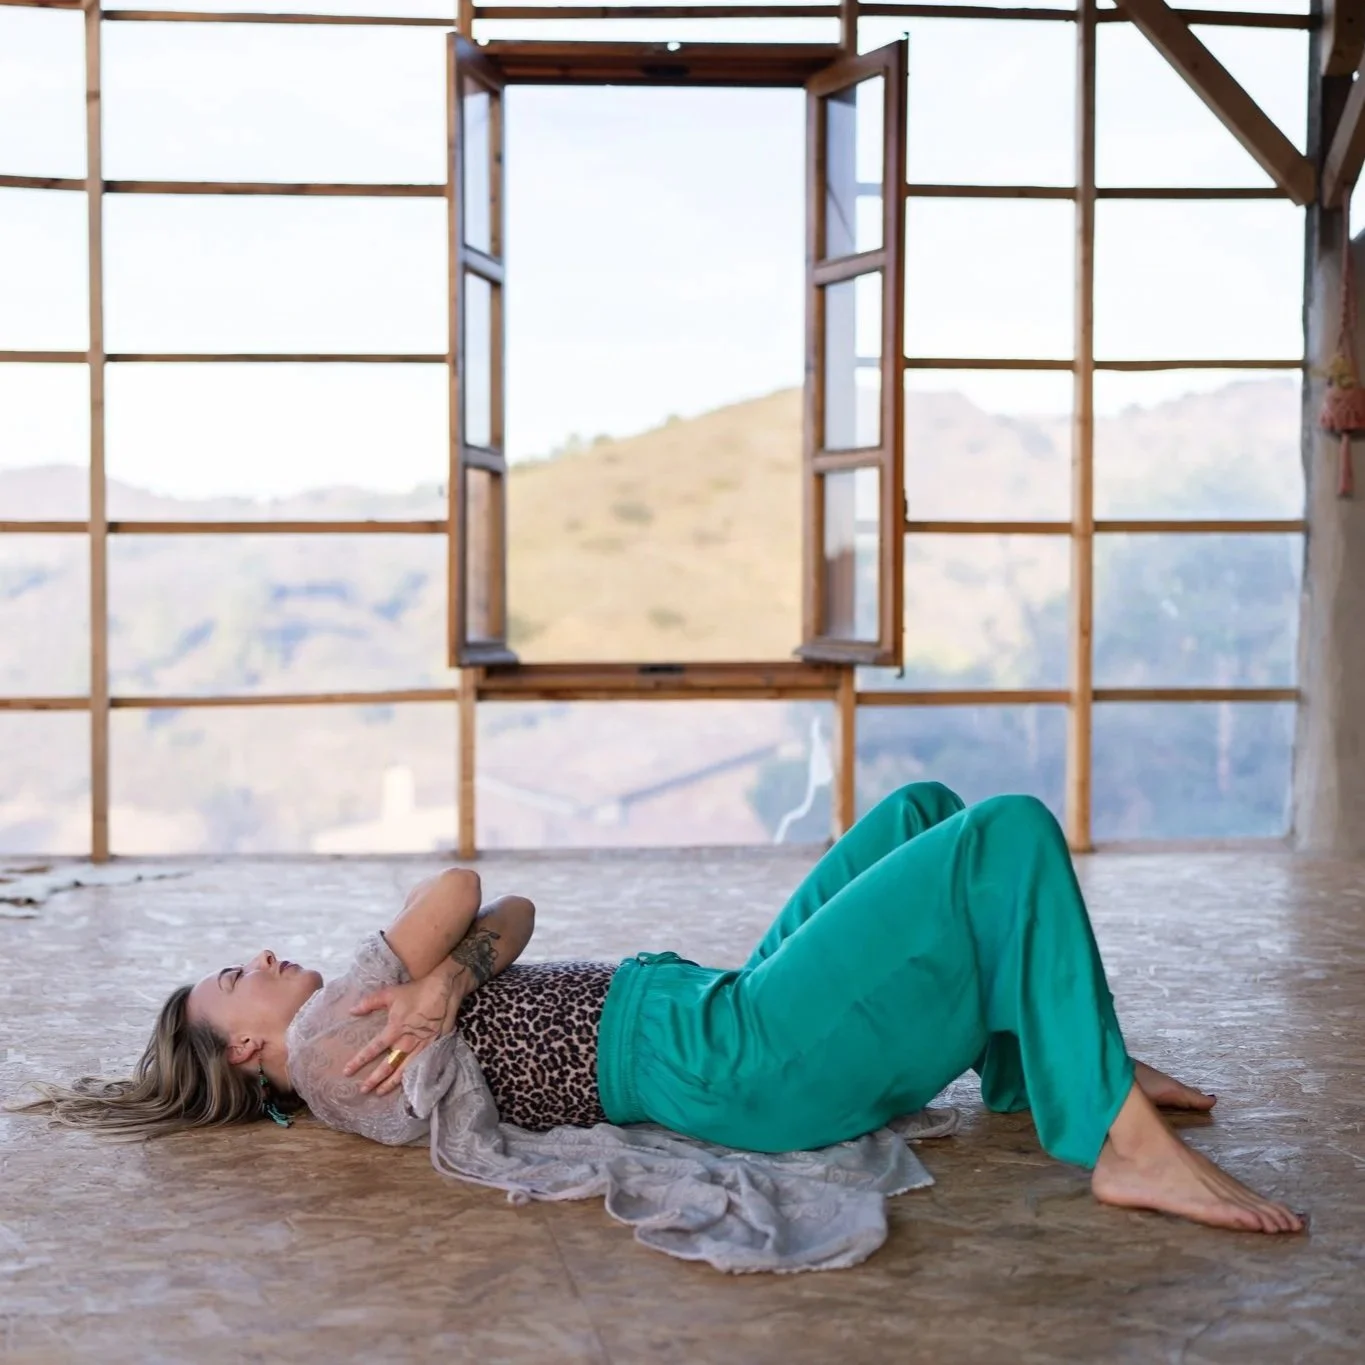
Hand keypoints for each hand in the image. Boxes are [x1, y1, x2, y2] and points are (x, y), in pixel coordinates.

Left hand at [342, 969, 466, 1096]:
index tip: (347, 1071)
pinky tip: (405, 1085)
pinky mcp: (432, 1048)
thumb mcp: (390, 993)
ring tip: (380, 1092)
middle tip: (363, 1090)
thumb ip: (370, 1002)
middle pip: (387, 1067)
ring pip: (403, 1071)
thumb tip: (351, 1010)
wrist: (443, 991)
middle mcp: (406, 1042)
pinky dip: (410, 1078)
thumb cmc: (416, 992)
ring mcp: (420, 1047)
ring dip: (390, 1083)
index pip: (372, 1050)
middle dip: (374, 1080)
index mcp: (394, 1030)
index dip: (359, 1061)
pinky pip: (419, 1067)